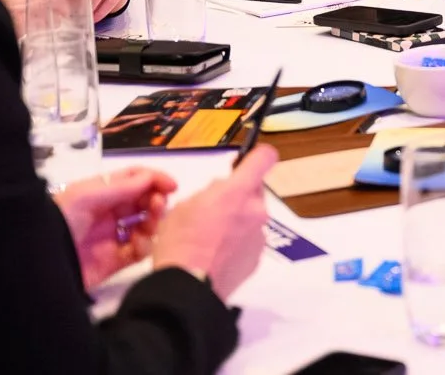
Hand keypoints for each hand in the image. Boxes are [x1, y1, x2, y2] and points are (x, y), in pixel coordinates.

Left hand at [55, 167, 177, 288]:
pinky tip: (140, 244)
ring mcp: (113, 238)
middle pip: (143, 201)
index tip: (171, 186)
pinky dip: (145, 246)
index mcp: (101, 193)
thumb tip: (151, 178)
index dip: (154, 179)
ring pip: (145, 226)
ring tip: (149, 227)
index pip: (134, 180)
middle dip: (155, 201)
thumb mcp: (86, 197)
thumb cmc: (60, 221)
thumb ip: (121, 187)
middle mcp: (109, 213)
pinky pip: (138, 252)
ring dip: (153, 223)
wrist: (39, 263)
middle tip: (158, 206)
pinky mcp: (115, 262)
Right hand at [150, 145, 278, 300]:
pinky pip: (249, 241)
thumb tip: (219, 193)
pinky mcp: (256, 258)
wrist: (187, 287)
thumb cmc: (180, 243)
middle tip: (213, 210)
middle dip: (238, 196)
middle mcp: (255, 211)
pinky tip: (216, 254)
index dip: (257, 157)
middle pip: (254, 192)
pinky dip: (237, 243)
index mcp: (237, 192)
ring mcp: (258, 236)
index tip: (246, 162)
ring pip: (252, 218)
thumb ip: (208, 193)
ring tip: (211, 238)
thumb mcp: (183, 206)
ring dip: (238, 221)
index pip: (264, 159)